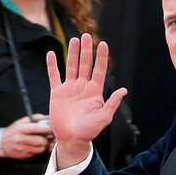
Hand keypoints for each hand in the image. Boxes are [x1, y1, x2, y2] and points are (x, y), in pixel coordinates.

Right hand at [0, 114, 54, 158]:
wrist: (0, 143)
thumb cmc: (13, 131)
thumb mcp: (22, 121)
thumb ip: (36, 118)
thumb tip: (49, 118)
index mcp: (22, 128)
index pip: (39, 128)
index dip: (47, 129)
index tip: (49, 129)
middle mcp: (21, 139)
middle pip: (41, 141)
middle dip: (46, 139)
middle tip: (45, 137)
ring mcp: (22, 148)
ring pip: (40, 149)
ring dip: (43, 146)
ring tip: (40, 142)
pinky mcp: (23, 155)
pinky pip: (36, 153)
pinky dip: (37, 150)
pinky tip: (34, 146)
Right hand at [46, 34, 127, 168]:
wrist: (72, 139)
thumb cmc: (89, 131)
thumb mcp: (104, 118)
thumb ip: (112, 103)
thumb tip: (124, 90)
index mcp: (95, 91)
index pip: (99, 70)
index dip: (101, 57)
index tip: (103, 43)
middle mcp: (83, 87)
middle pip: (85, 64)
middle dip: (86, 50)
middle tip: (86, 35)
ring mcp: (70, 89)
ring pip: (71, 66)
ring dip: (72, 53)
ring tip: (74, 40)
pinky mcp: (57, 93)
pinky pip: (54, 76)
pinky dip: (52, 65)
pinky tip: (52, 54)